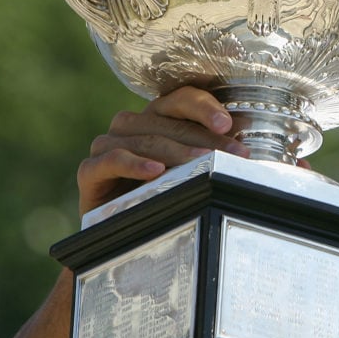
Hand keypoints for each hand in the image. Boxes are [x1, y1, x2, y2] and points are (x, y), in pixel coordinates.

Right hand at [77, 86, 249, 214]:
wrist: (123, 238)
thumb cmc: (161, 199)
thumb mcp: (191, 173)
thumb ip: (213, 152)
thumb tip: (248, 139)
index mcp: (157, 117)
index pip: (181, 99)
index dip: (205, 107)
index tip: (230, 124)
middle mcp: (130, 125)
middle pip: (168, 120)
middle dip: (205, 137)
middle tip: (233, 154)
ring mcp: (107, 144)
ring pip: (145, 138)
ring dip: (176, 151)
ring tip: (203, 164)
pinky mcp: (90, 170)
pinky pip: (111, 159)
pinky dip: (133, 163)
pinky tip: (155, 171)